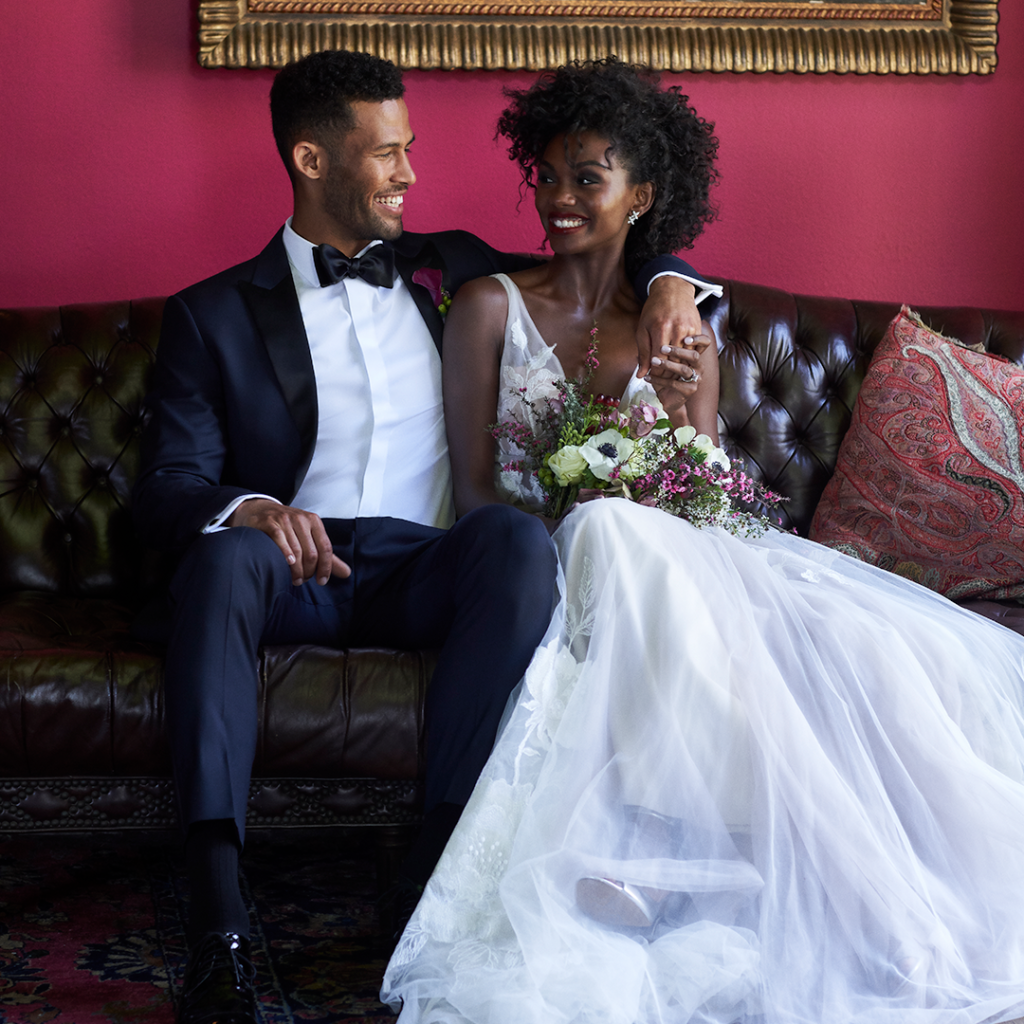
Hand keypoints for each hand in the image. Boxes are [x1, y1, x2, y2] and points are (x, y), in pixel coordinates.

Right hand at [228, 498, 351, 585]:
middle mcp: (301, 519)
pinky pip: (280, 540)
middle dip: (309, 571)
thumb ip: (326, 556)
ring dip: (297, 570)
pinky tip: (288, 564)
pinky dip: (285, 554)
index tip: (321, 581)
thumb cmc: (287, 528)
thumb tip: (347, 573)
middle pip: (311, 552)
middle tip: (303, 580)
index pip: (326, 548)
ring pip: (296, 550)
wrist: (259, 511)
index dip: (326, 567)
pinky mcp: (269, 522)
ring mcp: (284, 519)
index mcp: (314, 521)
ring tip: (294, 579)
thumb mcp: (308, 537)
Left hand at [636, 277, 700, 378]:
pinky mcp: (698, 329)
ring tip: (670, 371)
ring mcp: (690, 329)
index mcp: (661, 330)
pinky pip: (695, 350)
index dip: (655, 372)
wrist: (672, 290)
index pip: (659, 361)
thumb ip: (642, 353)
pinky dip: (687, 358)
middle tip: (660, 377)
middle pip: (673, 361)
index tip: (651, 377)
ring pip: (686, 358)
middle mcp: (677, 330)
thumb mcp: (642, 330)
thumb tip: (641, 375)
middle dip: (666, 373)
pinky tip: (680, 360)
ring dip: (678, 367)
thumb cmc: (653, 311)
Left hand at [646, 334, 711, 425]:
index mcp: (694, 355)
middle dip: (678, 351)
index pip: (705, 343)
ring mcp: (696, 379)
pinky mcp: (690, 390)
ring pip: (684, 369)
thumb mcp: (659, 361)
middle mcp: (699, 366)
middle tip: (663, 348)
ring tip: (653, 361)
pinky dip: (659, 380)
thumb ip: (655, 352)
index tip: (685, 338)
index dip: (698, 339)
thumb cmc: (663, 376)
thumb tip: (642, 346)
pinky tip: (647, 377)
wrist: (666, 399)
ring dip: (667, 364)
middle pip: (694, 355)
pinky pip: (674, 383)